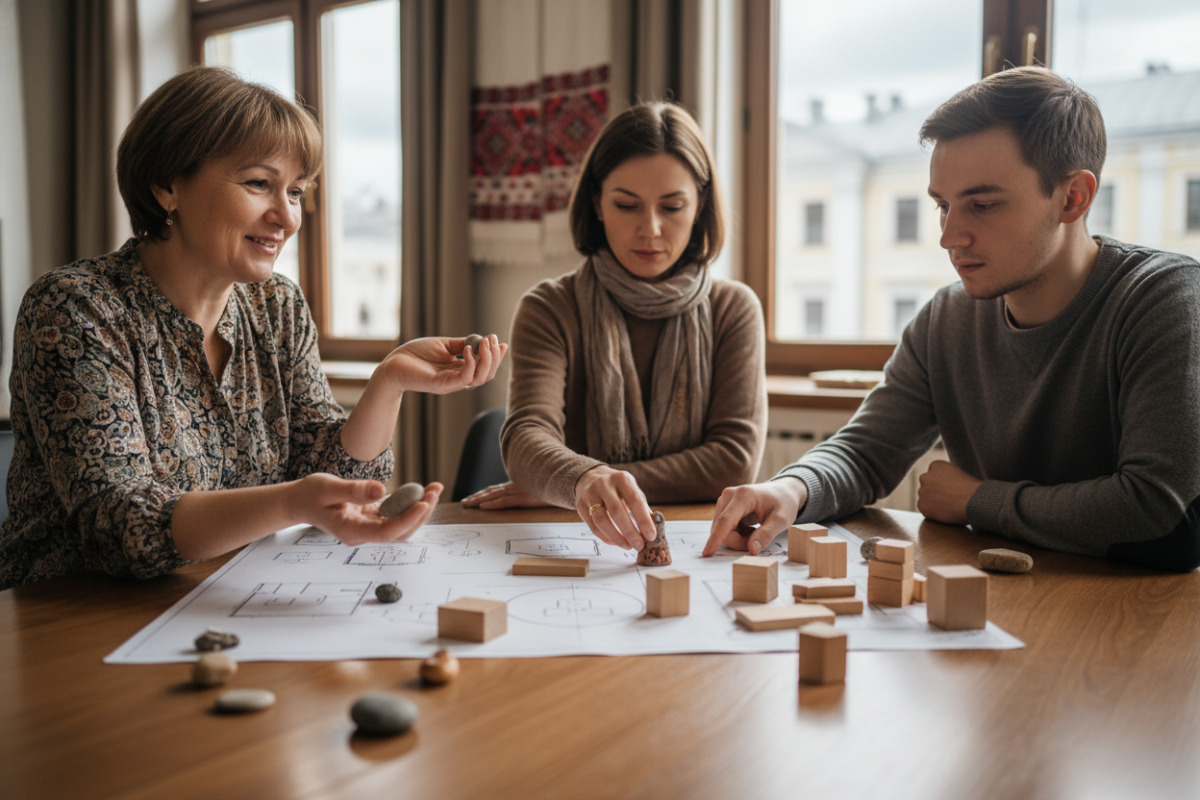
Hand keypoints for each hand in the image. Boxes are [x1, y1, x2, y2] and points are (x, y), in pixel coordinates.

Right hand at [288, 473, 442, 545]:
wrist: (298, 502)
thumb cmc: (309, 495)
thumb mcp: (328, 488)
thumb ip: (354, 490)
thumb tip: (381, 490)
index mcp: (351, 531)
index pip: (386, 531)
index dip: (407, 519)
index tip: (423, 503)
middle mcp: (363, 534)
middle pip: (399, 531)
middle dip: (420, 513)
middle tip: (434, 491)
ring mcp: (368, 528)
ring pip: (401, 525)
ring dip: (419, 509)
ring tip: (434, 488)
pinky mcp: (371, 519)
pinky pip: (395, 515)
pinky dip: (409, 504)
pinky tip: (422, 491)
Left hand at [377, 335, 507, 394]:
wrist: (393, 364)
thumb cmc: (415, 355)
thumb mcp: (443, 345)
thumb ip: (460, 344)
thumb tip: (478, 339)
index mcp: (459, 370)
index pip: (484, 368)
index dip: (495, 356)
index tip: (500, 342)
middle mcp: (458, 379)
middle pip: (487, 374)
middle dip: (494, 357)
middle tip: (492, 340)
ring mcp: (451, 383)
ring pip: (480, 378)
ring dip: (487, 360)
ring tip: (484, 343)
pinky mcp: (442, 385)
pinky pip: (465, 378)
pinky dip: (471, 364)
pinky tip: (468, 349)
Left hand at [461, 480, 550, 508]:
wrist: (568, 483)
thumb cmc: (555, 488)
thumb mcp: (540, 491)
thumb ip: (531, 493)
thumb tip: (527, 499)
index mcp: (518, 484)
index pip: (496, 489)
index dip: (483, 494)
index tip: (472, 498)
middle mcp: (516, 486)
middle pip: (491, 491)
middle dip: (476, 497)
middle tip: (463, 503)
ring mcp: (520, 491)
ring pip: (494, 496)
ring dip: (478, 500)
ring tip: (466, 505)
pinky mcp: (525, 498)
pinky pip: (505, 502)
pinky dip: (493, 504)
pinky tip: (482, 507)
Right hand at [574, 465, 657, 550]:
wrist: (590, 477)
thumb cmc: (617, 487)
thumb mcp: (631, 489)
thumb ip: (642, 507)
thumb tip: (652, 529)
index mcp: (622, 479)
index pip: (634, 501)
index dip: (643, 520)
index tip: (651, 536)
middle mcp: (604, 484)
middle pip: (617, 511)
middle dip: (630, 532)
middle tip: (639, 545)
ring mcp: (590, 495)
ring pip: (601, 520)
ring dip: (616, 537)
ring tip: (628, 546)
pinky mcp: (580, 506)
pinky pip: (593, 526)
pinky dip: (606, 537)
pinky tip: (616, 542)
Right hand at [702, 477, 805, 555]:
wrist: (782, 492)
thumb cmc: (783, 504)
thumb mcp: (782, 520)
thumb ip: (766, 535)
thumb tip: (752, 550)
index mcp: (743, 496)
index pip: (726, 521)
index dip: (716, 538)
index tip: (707, 552)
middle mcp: (728, 496)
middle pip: (723, 530)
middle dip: (738, 541)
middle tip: (758, 540)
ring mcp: (724, 501)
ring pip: (722, 531)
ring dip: (738, 538)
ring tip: (754, 531)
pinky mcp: (724, 508)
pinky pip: (724, 529)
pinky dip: (736, 535)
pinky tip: (749, 528)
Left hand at [916, 460, 980, 525]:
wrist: (973, 501)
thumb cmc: (973, 489)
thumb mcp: (959, 474)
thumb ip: (947, 476)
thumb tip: (943, 485)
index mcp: (935, 465)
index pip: (933, 474)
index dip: (942, 483)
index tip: (950, 489)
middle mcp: (925, 476)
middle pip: (926, 485)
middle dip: (934, 491)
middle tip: (948, 499)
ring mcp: (922, 491)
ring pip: (925, 497)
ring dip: (933, 502)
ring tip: (949, 505)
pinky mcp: (922, 505)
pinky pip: (925, 509)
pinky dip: (933, 512)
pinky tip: (945, 512)